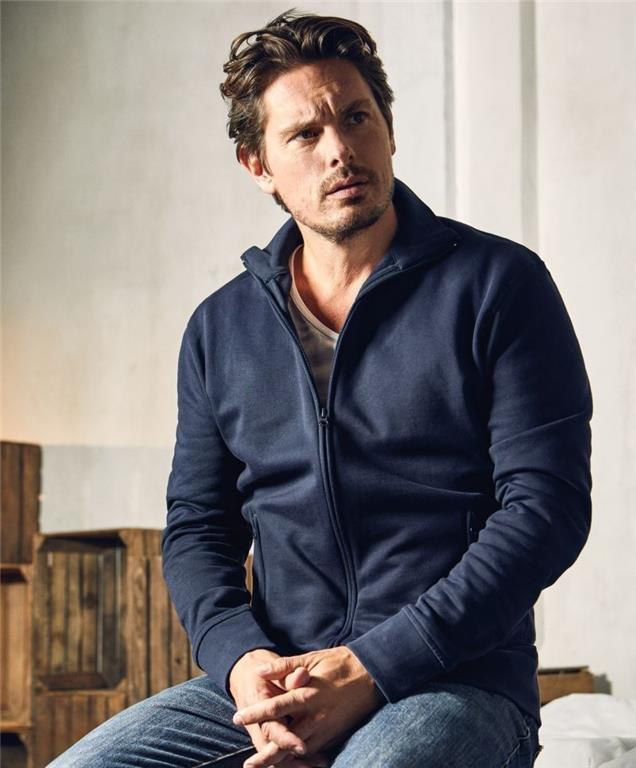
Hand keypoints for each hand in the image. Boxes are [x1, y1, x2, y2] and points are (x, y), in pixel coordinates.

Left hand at [232, 646, 385, 767]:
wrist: (373, 674)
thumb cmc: (340, 663)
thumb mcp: (311, 659)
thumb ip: (284, 667)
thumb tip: (259, 671)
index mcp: (308, 694)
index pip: (275, 708)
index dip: (255, 714)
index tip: (237, 718)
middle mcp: (316, 716)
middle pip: (286, 741)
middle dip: (266, 754)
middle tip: (248, 764)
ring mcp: (326, 729)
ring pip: (299, 751)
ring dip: (281, 760)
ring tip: (263, 766)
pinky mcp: (335, 735)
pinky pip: (314, 752)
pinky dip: (300, 759)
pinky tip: (289, 762)